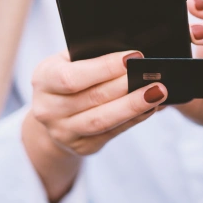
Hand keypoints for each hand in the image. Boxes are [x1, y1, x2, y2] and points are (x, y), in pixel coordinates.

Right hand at [23, 50, 166, 201]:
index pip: (73, 76)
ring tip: (158, 92)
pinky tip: (150, 107)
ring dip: (134, 106)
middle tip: (154, 76)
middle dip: (126, 86)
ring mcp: (63, 132)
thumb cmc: (66, 77)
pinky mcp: (81, 146)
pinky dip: (134, 119)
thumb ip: (90, 56)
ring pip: (103, 120)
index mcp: (43, 79)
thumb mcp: (68, 61)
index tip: (132, 57)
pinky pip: (112, 132)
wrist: (52, 113)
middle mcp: (48, 109)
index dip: (104, 68)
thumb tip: (129, 56)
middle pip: (93, 99)